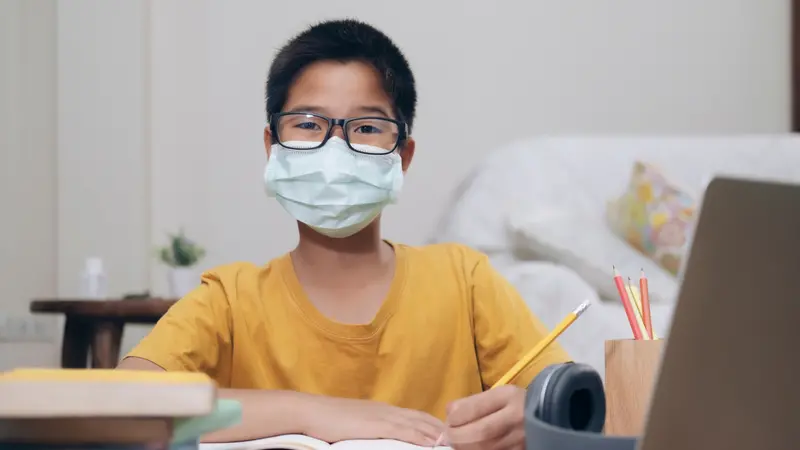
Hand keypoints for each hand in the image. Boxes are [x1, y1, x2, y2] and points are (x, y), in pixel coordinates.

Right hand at [304, 396, 444, 445]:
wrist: (311, 412)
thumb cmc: (328, 421)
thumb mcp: (357, 424)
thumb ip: (373, 429)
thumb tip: (382, 437)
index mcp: (385, 410)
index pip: (418, 417)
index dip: (436, 426)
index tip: (450, 435)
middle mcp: (389, 410)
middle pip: (425, 419)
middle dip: (444, 430)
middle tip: (462, 439)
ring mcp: (384, 417)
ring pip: (420, 425)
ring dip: (439, 435)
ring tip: (455, 443)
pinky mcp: (378, 425)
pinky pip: (406, 432)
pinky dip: (423, 437)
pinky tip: (434, 444)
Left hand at [444, 385, 525, 449]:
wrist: (549, 417)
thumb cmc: (517, 404)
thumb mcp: (497, 395)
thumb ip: (472, 402)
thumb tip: (449, 413)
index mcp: (508, 397)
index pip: (474, 408)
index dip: (455, 417)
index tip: (450, 419)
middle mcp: (516, 419)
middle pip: (480, 433)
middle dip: (457, 436)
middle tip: (450, 435)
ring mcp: (519, 440)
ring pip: (484, 449)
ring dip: (464, 447)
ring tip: (459, 442)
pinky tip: (472, 448)